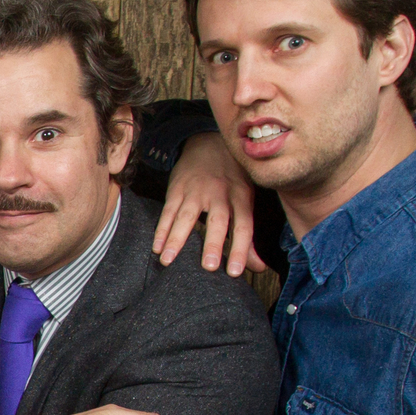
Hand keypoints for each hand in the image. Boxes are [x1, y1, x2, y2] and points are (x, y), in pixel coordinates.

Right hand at [152, 130, 264, 275]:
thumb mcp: (245, 200)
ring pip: (187, 216)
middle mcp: (220, 193)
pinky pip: (168, 211)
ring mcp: (196, 191)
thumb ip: (249, 236)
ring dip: (177, 239)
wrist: (208, 143)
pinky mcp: (177, 189)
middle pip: (218, 220)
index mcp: (241, 197)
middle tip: (209, 266)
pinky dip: (161, 230)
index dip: (242, 249)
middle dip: (214, 243)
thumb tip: (259, 268)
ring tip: (168, 260)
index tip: (236, 272)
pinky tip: (156, 247)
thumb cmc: (231, 177)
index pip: (244, 226)